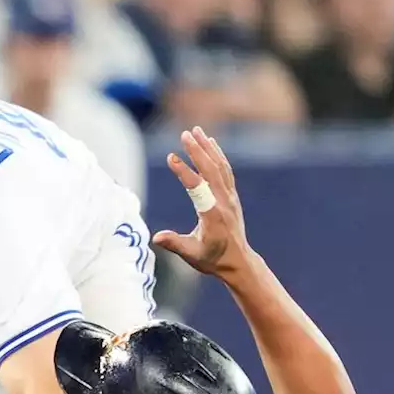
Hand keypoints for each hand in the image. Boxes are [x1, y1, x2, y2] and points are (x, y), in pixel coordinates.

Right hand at [152, 127, 253, 278]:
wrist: (237, 261)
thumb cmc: (212, 259)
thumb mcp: (192, 255)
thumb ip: (175, 244)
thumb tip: (156, 237)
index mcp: (213, 214)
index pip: (197, 187)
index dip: (183, 171)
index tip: (170, 157)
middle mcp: (224, 201)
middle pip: (211, 170)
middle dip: (197, 150)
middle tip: (185, 133)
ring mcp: (230, 197)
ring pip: (220, 166)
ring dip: (208, 147)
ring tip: (196, 131)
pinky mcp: (231, 196)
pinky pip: (225, 170)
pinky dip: (217, 155)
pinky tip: (210, 144)